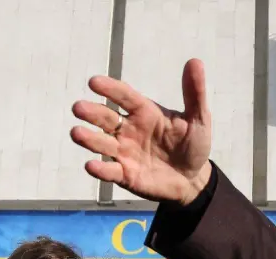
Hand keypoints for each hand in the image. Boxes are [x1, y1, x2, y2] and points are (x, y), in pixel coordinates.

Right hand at [70, 58, 211, 205]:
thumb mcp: (198, 119)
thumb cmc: (193, 145)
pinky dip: (100, 169)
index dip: (110, 89)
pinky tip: (91, 166)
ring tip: (77, 133)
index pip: (124, 96)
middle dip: (91, 112)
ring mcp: (124, 152)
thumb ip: (194, 93)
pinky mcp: (125, 175)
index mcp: (144, 112)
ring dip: (89, 138)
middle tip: (79, 108)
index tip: (94, 82)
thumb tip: (196, 62)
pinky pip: (109, 171)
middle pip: (105, 118)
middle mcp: (129, 130)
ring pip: (102, 143)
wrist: (193, 178)